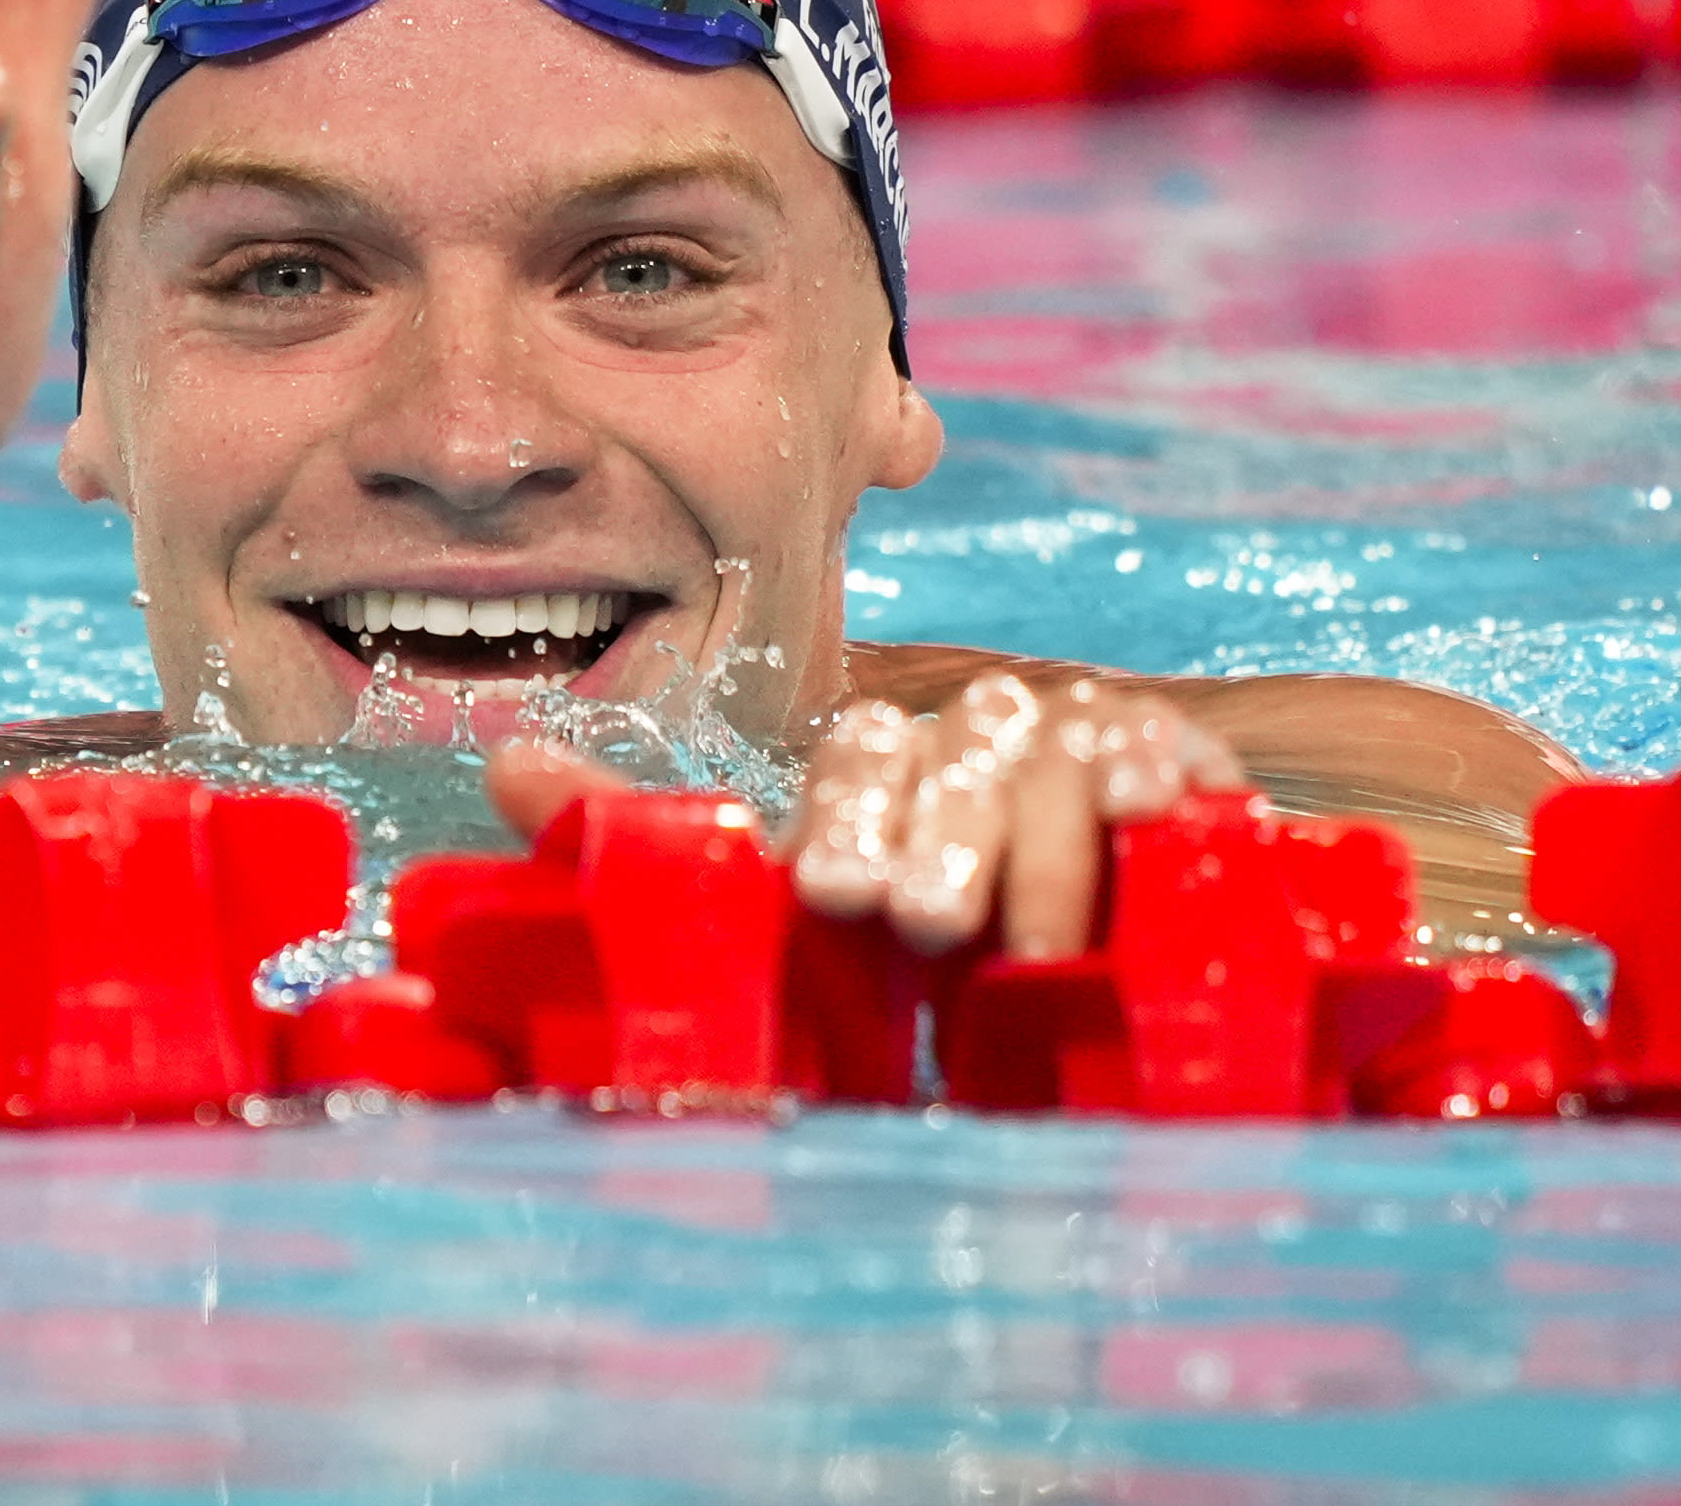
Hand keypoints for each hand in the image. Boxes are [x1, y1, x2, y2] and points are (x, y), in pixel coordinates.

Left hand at [482, 673, 1243, 959]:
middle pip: (954, 752)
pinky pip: (1168, 755)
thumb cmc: (923, 929)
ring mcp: (1080, 748)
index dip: (846, 815)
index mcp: (882, 764)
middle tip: (921, 920)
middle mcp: (974, 740)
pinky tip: (1154, 814)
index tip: (832, 894)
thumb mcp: (784, 904)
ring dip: (1039, 847)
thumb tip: (500, 763)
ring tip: (1027, 939)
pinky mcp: (1180, 774)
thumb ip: (641, 832)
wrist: (1113, 938)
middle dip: (936, 837)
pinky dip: (1162, 776)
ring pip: (1053, 759)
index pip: (859, 753)